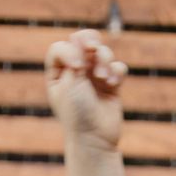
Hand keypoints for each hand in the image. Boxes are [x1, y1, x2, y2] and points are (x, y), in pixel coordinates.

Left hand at [46, 29, 124, 152]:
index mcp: (57, 74)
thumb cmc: (77, 113)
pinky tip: (113, 83)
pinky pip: (117, 67)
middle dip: (90, 42)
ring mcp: (94, 78)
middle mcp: (75, 73)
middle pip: (83, 43)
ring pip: (102, 53)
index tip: (76, 66)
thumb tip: (80, 37)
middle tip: (93, 48)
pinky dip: (116, 71)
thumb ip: (75, 57)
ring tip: (104, 77)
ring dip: (105, 59)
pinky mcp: (111, 85)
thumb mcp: (69, 82)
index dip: (70, 50)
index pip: (62, 47)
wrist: (94, 138)